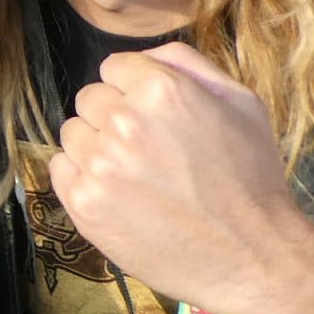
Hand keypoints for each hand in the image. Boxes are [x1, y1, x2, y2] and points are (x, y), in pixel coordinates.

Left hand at [51, 41, 313, 313]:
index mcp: (160, 89)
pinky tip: (119, 194)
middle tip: (149, 149)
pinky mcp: (83, 202)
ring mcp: (98, 164)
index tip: (154, 117)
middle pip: (89, 98)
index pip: (113, 68)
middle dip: (114, 116)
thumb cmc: (251, 178)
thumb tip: (141, 55)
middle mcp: (122, 121)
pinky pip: (61, 169)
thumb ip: (185, 63)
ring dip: (96, 146)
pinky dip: (82, 178)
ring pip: (73, 133)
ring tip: (137, 174)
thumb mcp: (240, 103)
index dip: (134, 90)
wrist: (252, 258)